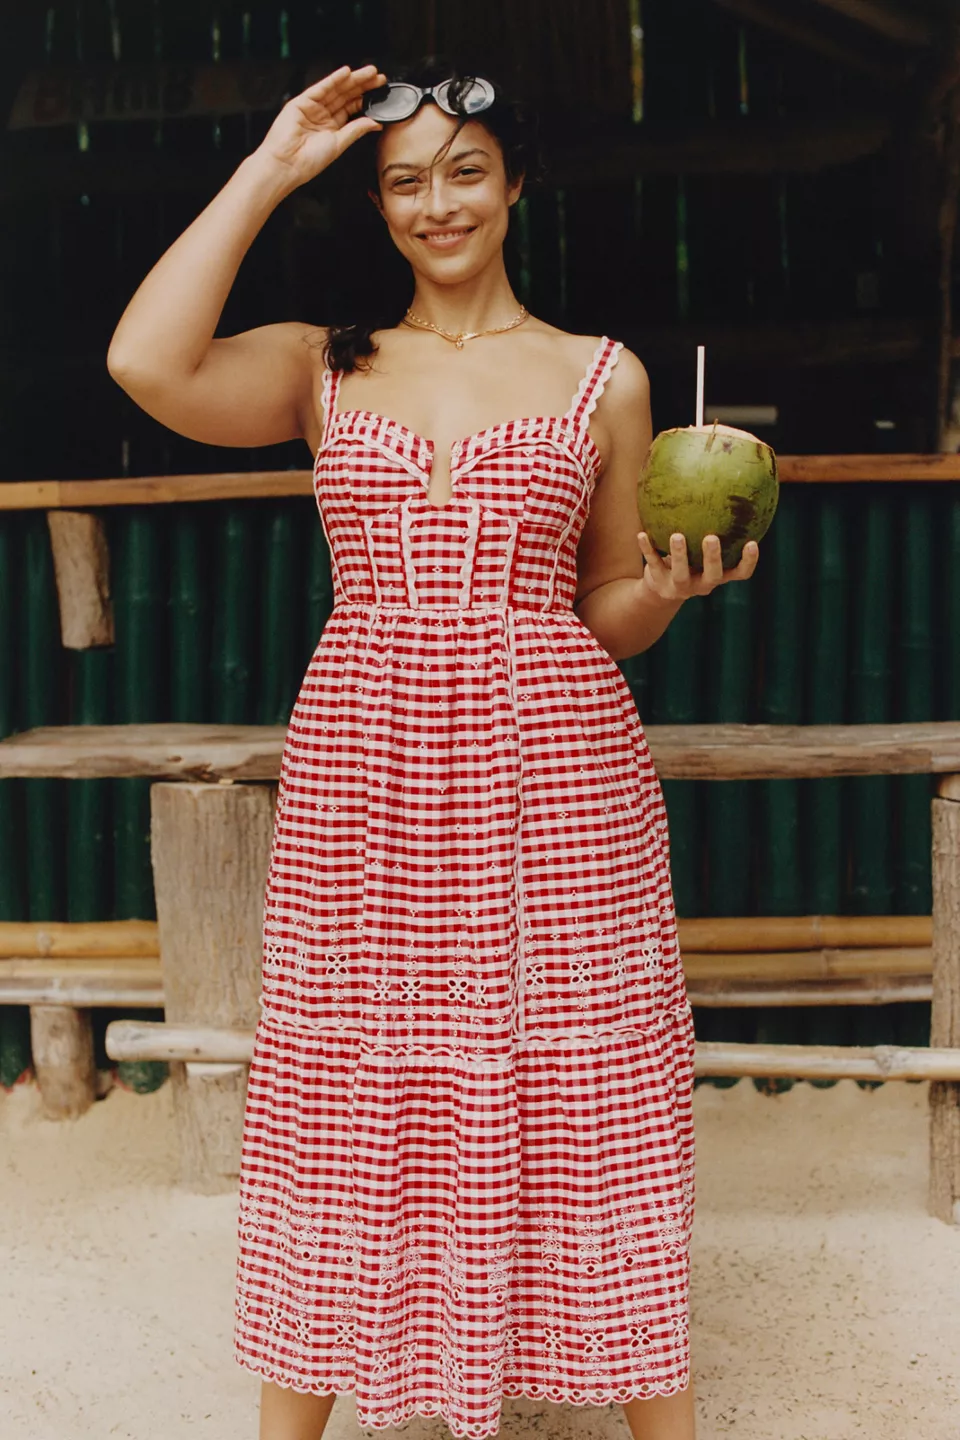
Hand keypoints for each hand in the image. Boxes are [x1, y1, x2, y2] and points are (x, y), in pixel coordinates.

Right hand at [255, 63, 386, 188]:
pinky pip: (320, 88)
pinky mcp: (301, 102)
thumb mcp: (339, 144)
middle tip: (380, 78)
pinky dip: (333, 80)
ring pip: (336, 90)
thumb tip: (375, 123)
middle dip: (363, 86)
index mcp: (332, 127)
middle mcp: (322, 115)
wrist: (287, 164)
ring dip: (352, 80)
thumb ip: (356, 130)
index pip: (351, 108)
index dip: (366, 99)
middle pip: (346, 96)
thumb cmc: (308, 161)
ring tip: (369, 72)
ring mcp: (312, 107)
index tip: (380, 92)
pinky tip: (345, 73)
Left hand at [637, 531, 758, 602]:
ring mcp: (681, 587)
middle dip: (713, 558)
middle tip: (711, 538)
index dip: (749, 561)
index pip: (741, 573)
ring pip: (681, 574)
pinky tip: (642, 534)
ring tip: (677, 535)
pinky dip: (647, 550)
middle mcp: (703, 584)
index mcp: (719, 574)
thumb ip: (715, 524)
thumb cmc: (690, 559)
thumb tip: (726, 479)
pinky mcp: (660, 584)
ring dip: (680, 555)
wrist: (661, 589)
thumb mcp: (703, 546)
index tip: (752, 543)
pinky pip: (653, 564)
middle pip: (713, 575)